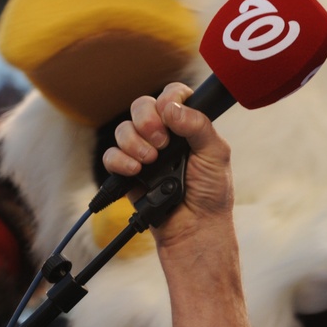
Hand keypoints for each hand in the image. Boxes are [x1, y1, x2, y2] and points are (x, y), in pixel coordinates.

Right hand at [102, 83, 255, 326]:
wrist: (195, 231)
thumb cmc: (211, 194)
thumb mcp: (216, 155)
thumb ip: (197, 126)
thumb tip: (172, 108)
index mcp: (187, 125)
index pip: (172, 95)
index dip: (168, 99)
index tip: (171, 114)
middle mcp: (164, 135)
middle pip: (141, 106)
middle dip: (146, 119)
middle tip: (161, 142)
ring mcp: (144, 152)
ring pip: (123, 129)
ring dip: (134, 142)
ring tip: (150, 162)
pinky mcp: (128, 172)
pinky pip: (110, 155)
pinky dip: (119, 160)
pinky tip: (135, 171)